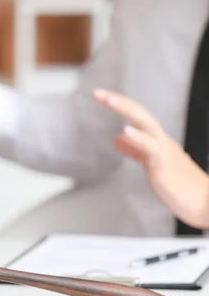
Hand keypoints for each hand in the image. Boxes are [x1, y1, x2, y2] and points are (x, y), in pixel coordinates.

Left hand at [94, 89, 208, 228]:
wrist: (205, 203)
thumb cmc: (181, 186)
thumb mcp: (152, 163)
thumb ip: (136, 150)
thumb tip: (118, 138)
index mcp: (156, 140)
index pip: (137, 115)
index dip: (120, 104)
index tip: (101, 95)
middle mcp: (161, 141)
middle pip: (140, 113)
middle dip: (119, 101)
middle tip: (97, 93)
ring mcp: (163, 151)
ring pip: (146, 123)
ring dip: (126, 110)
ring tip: (109, 99)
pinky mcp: (164, 165)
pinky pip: (150, 149)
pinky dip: (138, 137)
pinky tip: (125, 130)